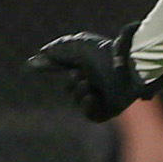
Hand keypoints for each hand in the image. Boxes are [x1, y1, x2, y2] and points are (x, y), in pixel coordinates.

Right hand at [25, 25, 162, 121]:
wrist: (129, 63)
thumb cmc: (105, 52)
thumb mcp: (77, 46)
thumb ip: (56, 52)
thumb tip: (36, 59)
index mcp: (86, 63)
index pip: (63, 68)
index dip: (49, 67)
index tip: (33, 64)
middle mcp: (94, 79)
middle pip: (70, 89)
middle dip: (71, 83)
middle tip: (81, 74)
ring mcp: (104, 95)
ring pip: (79, 101)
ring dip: (78, 93)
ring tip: (87, 84)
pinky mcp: (112, 108)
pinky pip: (93, 116)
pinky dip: (87, 107)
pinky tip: (91, 96)